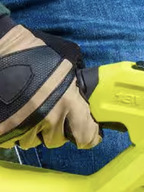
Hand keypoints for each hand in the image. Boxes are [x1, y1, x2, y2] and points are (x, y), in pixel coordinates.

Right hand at [0, 16, 99, 149]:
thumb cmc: (31, 50)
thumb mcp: (64, 62)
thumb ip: (75, 83)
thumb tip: (83, 94)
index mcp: (68, 101)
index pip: (86, 136)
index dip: (88, 136)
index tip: (87, 135)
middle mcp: (47, 117)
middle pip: (57, 139)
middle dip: (55, 129)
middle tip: (49, 113)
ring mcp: (23, 125)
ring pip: (33, 141)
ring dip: (33, 131)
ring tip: (28, 111)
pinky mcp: (2, 129)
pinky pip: (12, 140)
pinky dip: (13, 131)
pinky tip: (12, 115)